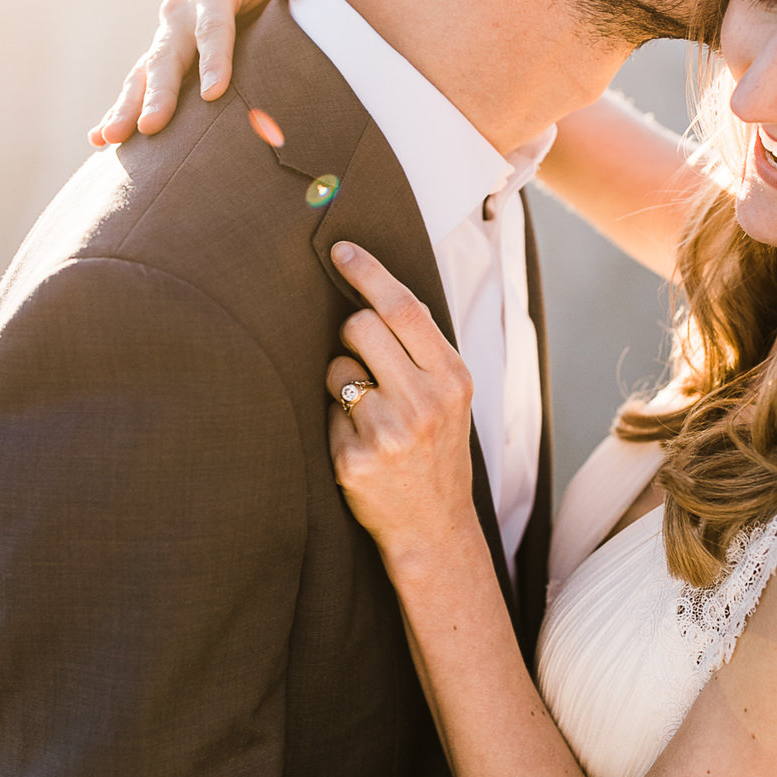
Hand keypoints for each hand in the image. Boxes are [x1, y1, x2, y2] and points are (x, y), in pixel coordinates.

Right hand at [92, 0, 309, 145]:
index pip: (212, 27)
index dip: (213, 60)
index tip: (213, 95)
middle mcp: (182, 11)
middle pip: (168, 55)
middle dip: (159, 93)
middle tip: (151, 127)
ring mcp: (169, 35)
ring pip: (145, 73)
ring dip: (127, 106)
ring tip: (112, 138)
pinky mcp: (166, 57)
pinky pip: (140, 85)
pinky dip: (122, 109)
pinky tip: (102, 138)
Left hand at [325, 242, 477, 566]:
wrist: (433, 526)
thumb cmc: (438, 453)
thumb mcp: (450, 399)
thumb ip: (423, 353)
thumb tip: (382, 298)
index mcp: (453, 380)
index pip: (405, 310)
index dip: (369, 274)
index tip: (342, 251)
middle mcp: (424, 403)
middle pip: (362, 327)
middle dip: (352, 334)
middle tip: (364, 360)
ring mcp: (388, 432)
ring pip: (336, 368)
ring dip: (341, 381)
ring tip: (367, 414)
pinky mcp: (354, 458)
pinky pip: (324, 411)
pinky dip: (335, 421)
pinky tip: (359, 444)